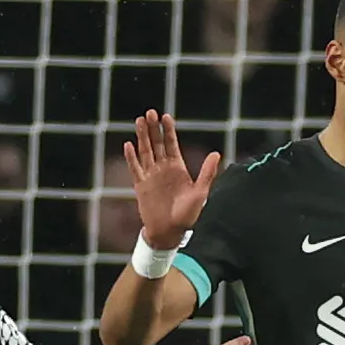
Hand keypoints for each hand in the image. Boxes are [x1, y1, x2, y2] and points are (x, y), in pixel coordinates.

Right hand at [125, 110, 222, 246]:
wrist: (170, 231)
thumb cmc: (188, 215)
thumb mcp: (201, 192)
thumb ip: (207, 173)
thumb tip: (216, 154)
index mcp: (177, 168)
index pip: (171, 144)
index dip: (168, 130)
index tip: (166, 116)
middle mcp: (163, 168)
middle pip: (156, 143)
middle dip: (153, 128)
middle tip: (150, 112)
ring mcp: (151, 176)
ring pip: (145, 151)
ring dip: (142, 136)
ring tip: (139, 120)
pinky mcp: (141, 186)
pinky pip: (135, 168)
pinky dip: (131, 157)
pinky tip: (128, 144)